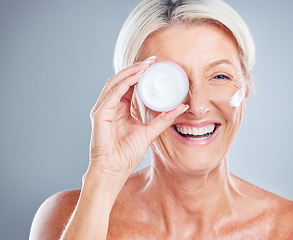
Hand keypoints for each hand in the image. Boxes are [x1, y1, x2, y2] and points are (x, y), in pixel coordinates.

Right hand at [86, 56, 187, 186]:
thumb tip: (182, 107)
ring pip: (116, 82)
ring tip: (146, 65)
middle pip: (123, 80)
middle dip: (137, 68)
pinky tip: (137, 76)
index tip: (156, 66)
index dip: (142, 74)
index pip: (130, 86)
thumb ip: (163, 119)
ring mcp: (103, 109)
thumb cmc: (127, 154)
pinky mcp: (100, 114)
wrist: (114, 170)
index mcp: (120, 109)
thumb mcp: (149, 132)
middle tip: (154, 60)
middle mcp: (111, 106)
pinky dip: (124, 83)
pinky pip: (112, 93)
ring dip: (131, 72)